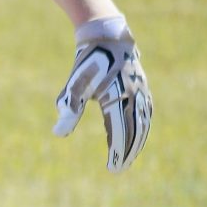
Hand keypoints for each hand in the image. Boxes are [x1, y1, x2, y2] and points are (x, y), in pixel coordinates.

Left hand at [54, 16, 150, 171]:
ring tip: (129, 157)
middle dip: (128, 151)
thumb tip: (59, 133)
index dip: (117, 151)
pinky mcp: (143, 87)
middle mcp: (133, 95)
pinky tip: (138, 136)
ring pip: (144, 121)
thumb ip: (68, 110)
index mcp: (116, 96)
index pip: (119, 131)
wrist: (107, 38)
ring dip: (138, 141)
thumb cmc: (87, 65)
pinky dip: (143, 126)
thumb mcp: (74, 87)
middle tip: (120, 168)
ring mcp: (141, 91)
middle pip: (135, 129)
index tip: (113, 167)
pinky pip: (147, 112)